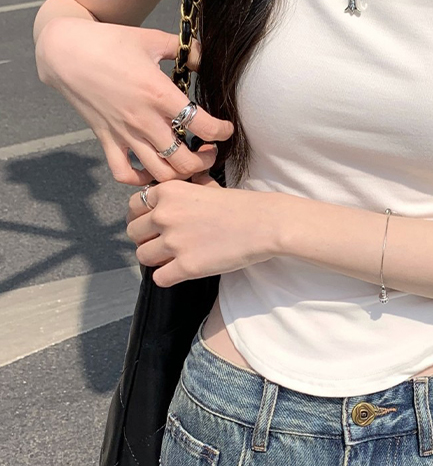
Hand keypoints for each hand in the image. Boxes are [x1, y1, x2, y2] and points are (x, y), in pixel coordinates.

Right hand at [36, 17, 233, 184]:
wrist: (66, 52)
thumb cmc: (111, 42)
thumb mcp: (154, 38)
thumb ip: (187, 50)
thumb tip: (206, 58)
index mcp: (159, 94)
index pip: (202, 125)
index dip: (222, 131)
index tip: (227, 129)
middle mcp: (143, 119)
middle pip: (183, 160)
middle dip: (205, 161)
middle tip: (210, 150)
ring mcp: (123, 133)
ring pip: (158, 172)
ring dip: (179, 174)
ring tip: (188, 162)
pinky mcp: (105, 139)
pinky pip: (123, 173)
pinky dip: (141, 179)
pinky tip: (153, 170)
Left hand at [126, 173, 280, 286]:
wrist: (265, 223)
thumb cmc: (242, 205)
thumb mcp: (209, 187)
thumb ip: (184, 190)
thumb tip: (169, 195)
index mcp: (170, 191)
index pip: (134, 205)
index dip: (144, 215)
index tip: (155, 223)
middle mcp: (166, 214)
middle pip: (133, 232)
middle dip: (147, 237)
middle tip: (165, 241)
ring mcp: (174, 242)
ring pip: (142, 256)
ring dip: (156, 258)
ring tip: (175, 256)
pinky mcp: (186, 266)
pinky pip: (159, 278)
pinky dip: (169, 277)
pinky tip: (183, 270)